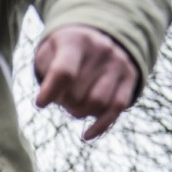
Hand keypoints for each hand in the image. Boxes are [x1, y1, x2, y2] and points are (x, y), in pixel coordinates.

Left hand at [34, 25, 140, 141]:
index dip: (50, 92)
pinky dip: (100, 126)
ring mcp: (119, 64)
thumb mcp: (48, 53)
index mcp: (77, 41)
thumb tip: (49, 99)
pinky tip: (86, 136)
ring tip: (72, 105)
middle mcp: (102, 50)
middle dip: (64, 102)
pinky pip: (117, 108)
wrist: (96, 35)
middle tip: (60, 97)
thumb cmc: (62, 51)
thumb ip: (46, 73)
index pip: (64, 73)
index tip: (40, 103)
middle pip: (78, 94)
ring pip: (97, 104)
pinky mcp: (131, 77)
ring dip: (79, 112)